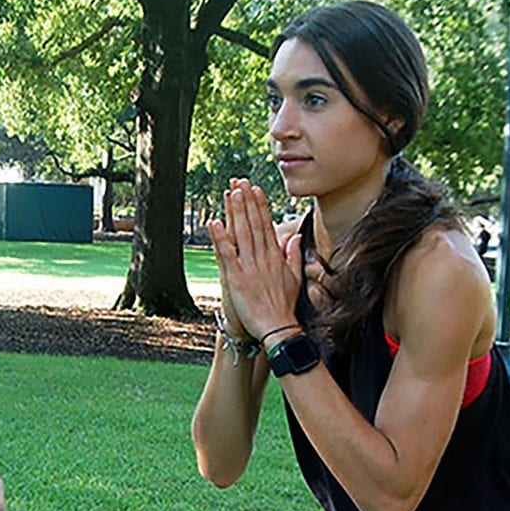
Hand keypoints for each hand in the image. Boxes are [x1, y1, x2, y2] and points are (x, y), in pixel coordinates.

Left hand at [208, 179, 302, 340]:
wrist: (278, 328)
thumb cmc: (284, 307)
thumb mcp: (294, 278)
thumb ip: (292, 256)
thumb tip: (294, 237)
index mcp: (275, 258)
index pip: (266, 226)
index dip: (260, 206)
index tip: (256, 190)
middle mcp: (262, 259)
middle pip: (254, 225)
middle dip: (247, 202)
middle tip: (241, 182)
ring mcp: (249, 267)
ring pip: (242, 234)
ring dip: (236, 213)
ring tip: (231, 193)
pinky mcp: (237, 279)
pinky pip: (227, 255)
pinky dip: (221, 239)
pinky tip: (215, 223)